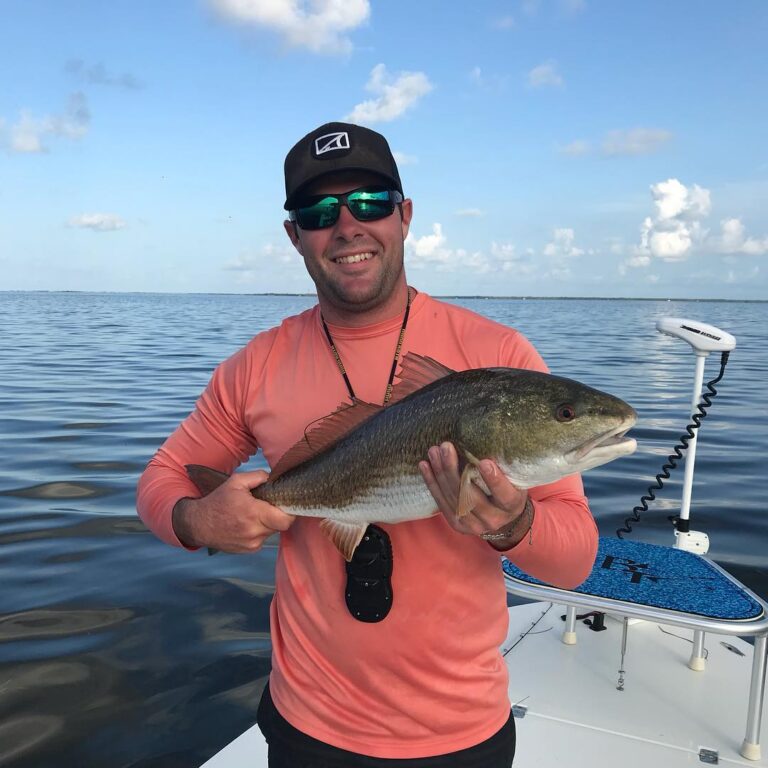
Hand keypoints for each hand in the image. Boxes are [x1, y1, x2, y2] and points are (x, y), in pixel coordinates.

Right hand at [172, 470, 294, 552]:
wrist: (199, 524)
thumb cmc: (218, 501)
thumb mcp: (236, 482)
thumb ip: (258, 476)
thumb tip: (274, 478)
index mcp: (253, 513)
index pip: (285, 520)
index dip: (290, 512)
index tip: (286, 503)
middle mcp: (254, 531)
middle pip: (280, 525)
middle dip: (277, 515)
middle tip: (269, 506)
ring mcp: (251, 543)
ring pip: (271, 532)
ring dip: (268, 523)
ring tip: (254, 514)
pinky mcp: (248, 550)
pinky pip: (262, 539)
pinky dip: (259, 531)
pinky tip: (247, 524)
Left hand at [418, 442, 531, 549]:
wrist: (503, 517)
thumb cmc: (509, 488)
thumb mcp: (514, 478)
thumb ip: (502, 467)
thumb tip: (484, 439)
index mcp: (511, 505)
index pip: (504, 494)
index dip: (494, 480)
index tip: (484, 462)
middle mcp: (493, 519)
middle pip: (470, 495)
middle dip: (454, 470)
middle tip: (446, 447)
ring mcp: (473, 525)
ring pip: (453, 498)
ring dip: (440, 473)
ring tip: (434, 452)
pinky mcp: (457, 524)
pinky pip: (441, 502)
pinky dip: (432, 483)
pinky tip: (424, 466)